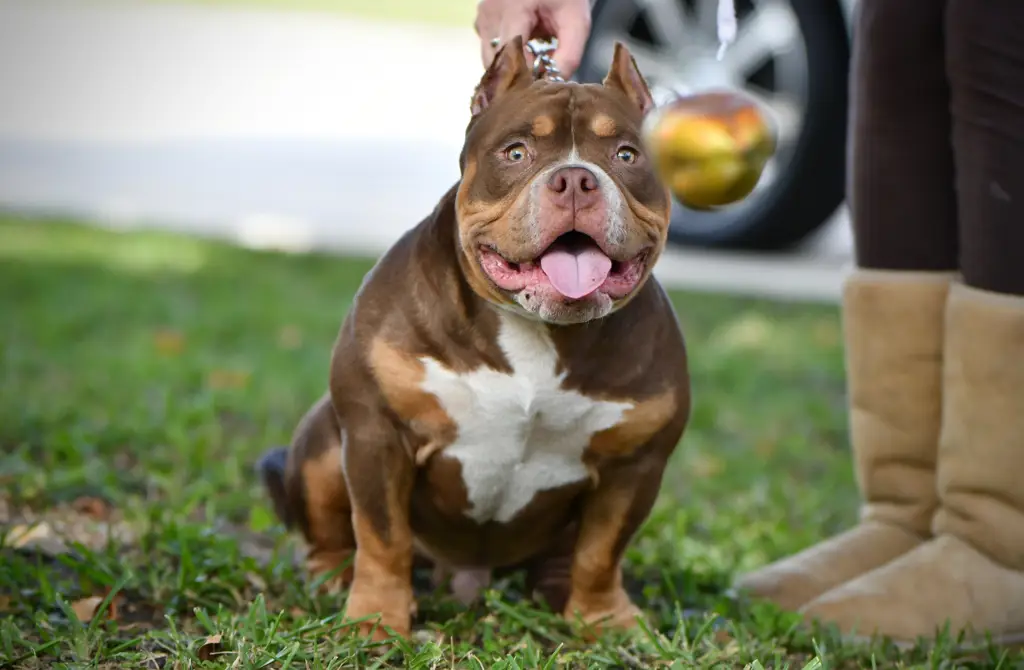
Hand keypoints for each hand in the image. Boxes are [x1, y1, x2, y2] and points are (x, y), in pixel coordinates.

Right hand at [475, 0, 591, 79]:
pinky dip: (506, 59)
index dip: (524, 76)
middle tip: (541, 75)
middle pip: (497, 64)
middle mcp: (490, 15)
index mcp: (512, 10)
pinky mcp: (481, 23)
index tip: (542, 85)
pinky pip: (489, 51)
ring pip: (491, 61)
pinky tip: (524, 50)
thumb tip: (553, 84)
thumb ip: (569, 55)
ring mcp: (482, 18)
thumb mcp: (576, 23)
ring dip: (511, 68)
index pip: (509, 57)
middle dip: (517, 77)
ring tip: (534, 60)